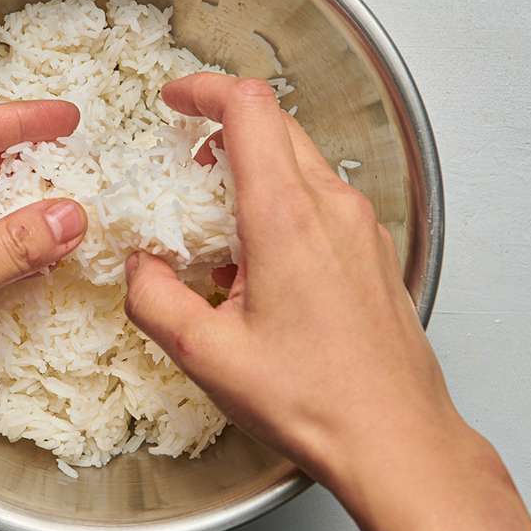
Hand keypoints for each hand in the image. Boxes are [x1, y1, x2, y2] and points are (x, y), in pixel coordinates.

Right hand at [124, 72, 457, 499]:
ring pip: (302, 168)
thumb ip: (155, 300)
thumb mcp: (208, 356)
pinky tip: (261, 271)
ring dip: (253, 179)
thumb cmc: (313, 401)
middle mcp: (333, 209)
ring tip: (217, 235)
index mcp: (287, 217)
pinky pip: (324, 208)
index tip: (174, 102)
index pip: (248, 108)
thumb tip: (137, 269)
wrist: (394, 439)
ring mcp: (362, 231)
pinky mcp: (374, 258)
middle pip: (277, 129)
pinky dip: (284, 213)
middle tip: (183, 172)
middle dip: (222, 136)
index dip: (204, 90)